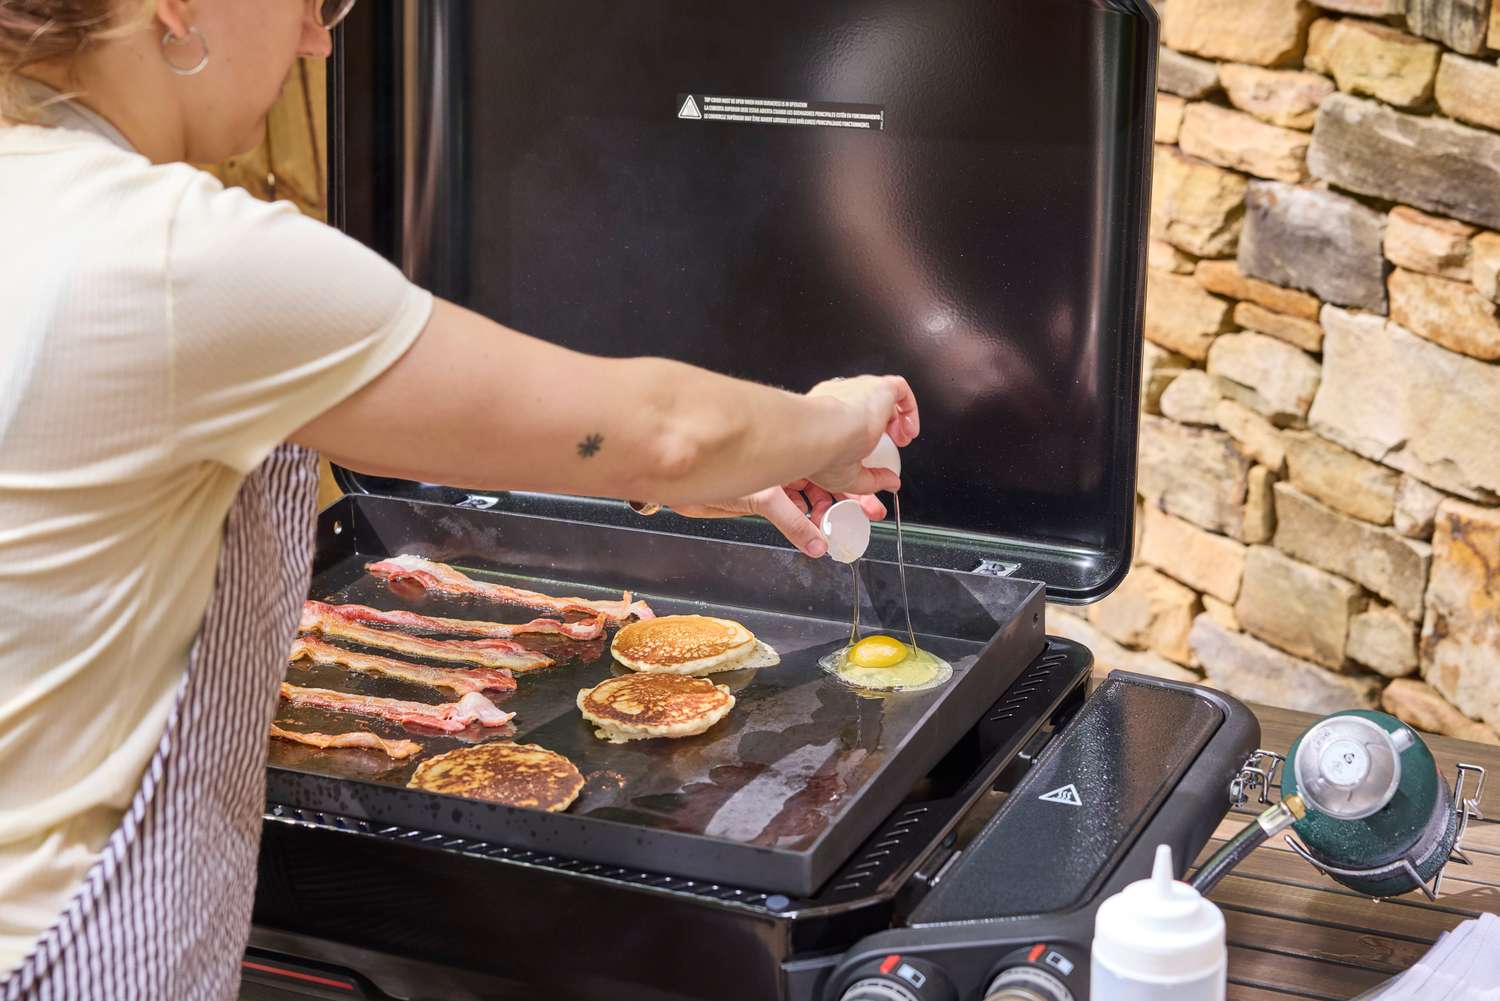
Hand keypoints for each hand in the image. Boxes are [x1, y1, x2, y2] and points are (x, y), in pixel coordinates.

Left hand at [673, 481, 887, 558]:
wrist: (680, 480)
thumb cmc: (716, 472)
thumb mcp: (763, 498)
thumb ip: (792, 522)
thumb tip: (816, 544)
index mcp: (790, 455)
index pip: (831, 470)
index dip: (851, 486)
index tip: (870, 499)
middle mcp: (784, 467)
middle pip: (825, 485)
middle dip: (847, 502)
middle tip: (868, 516)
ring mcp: (772, 484)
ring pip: (810, 499)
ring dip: (829, 514)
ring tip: (849, 529)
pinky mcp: (760, 500)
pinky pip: (791, 514)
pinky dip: (807, 526)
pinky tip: (820, 536)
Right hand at [804, 374, 919, 495]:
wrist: (822, 433)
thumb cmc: (823, 454)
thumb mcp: (849, 478)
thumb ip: (872, 480)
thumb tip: (890, 483)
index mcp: (825, 417)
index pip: (848, 420)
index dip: (865, 436)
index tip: (873, 454)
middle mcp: (840, 400)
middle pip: (867, 409)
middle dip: (884, 428)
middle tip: (892, 446)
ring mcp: (859, 390)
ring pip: (883, 399)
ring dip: (897, 420)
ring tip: (902, 439)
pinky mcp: (879, 387)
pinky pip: (900, 389)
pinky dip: (909, 409)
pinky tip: (910, 429)